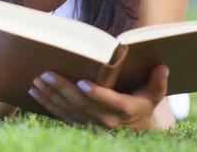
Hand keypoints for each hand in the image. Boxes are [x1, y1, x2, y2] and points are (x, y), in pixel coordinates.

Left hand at [28, 64, 170, 130]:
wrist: (134, 129)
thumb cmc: (142, 102)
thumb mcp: (154, 94)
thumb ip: (157, 82)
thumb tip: (163, 67)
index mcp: (124, 110)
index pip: (108, 102)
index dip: (96, 94)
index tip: (82, 83)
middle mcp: (105, 120)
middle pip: (81, 105)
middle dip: (62, 89)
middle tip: (46, 74)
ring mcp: (90, 124)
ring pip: (67, 110)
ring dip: (50, 95)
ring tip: (37, 80)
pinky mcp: (79, 124)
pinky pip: (60, 115)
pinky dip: (46, 103)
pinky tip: (34, 91)